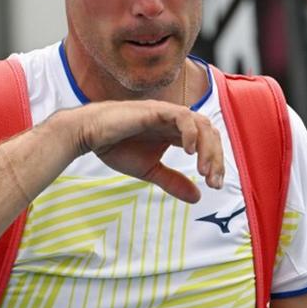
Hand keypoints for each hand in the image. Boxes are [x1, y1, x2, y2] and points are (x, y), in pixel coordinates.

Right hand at [69, 100, 224, 202]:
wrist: (89, 135)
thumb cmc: (115, 148)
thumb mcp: (150, 170)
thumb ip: (173, 181)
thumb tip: (198, 197)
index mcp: (175, 132)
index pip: (206, 143)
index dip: (215, 163)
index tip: (214, 185)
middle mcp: (175, 120)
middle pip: (210, 133)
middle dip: (216, 158)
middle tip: (214, 182)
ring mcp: (167, 112)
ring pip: (201, 123)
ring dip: (207, 148)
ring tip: (204, 170)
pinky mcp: (156, 109)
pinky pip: (182, 116)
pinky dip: (190, 133)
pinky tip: (188, 151)